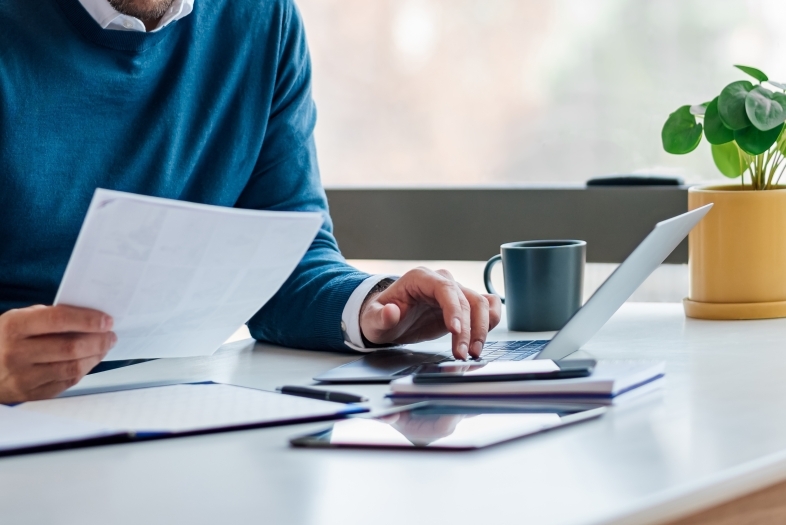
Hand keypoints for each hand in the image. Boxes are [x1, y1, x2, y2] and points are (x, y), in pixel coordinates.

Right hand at [0, 305, 115, 402]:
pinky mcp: (30, 394)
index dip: (87, 320)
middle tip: (111, 335)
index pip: (58, 320)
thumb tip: (91, 317)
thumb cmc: (5, 339)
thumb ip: (50, 317)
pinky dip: (84, 370)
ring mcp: (22, 377)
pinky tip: (90, 360)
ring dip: (95, 356)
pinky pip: (66, 382)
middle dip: (98, 340)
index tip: (107, 320)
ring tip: (104, 346)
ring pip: (72, 367)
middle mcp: (16, 353)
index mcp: (13, 327)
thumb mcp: (19, 319)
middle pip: (70, 347)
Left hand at [358, 268, 501, 359]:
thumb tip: (390, 312)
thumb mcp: (372, 320)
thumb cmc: (380, 316)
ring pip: (481, 304)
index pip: (445, 289)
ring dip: (482, 329)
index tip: (455, 331)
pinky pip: (486, 306)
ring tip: (473, 352)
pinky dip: (491, 320)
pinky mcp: (463, 306)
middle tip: (463, 354)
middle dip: (469, 329)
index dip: (454, 309)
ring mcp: (455, 293)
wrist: (387, 319)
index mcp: (420, 278)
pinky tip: (483, 338)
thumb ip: (380, 316)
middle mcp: (441, 282)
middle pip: (467, 299)